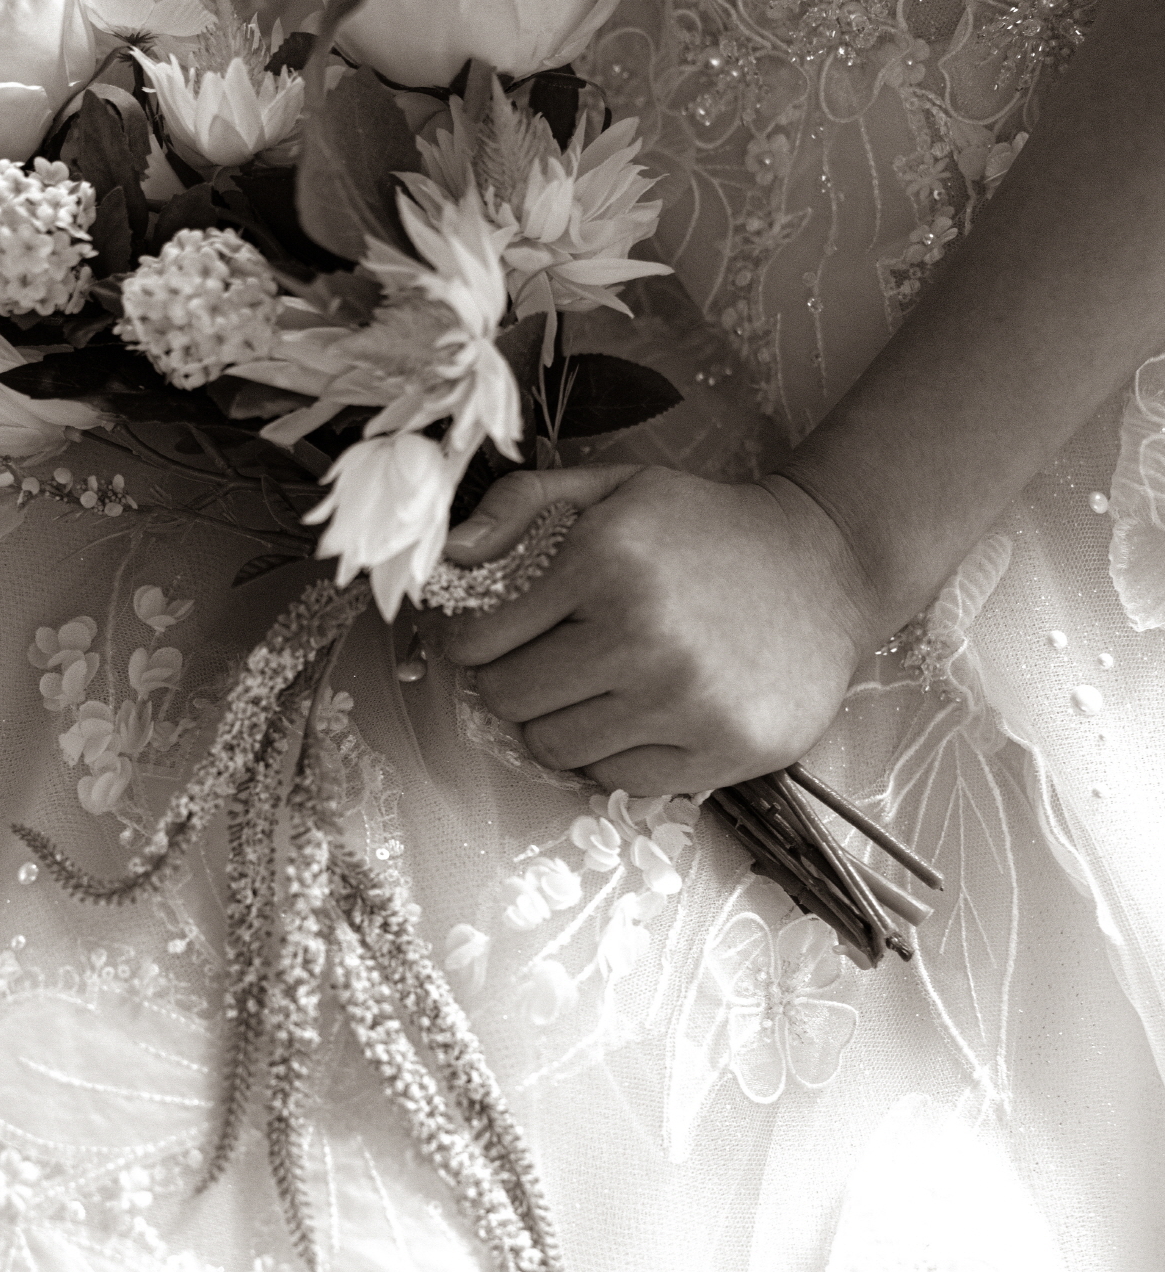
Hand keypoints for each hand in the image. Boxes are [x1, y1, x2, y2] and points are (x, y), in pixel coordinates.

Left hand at [429, 463, 884, 794]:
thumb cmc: (704, 531)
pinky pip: (617, 780)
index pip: (478, 641)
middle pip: (509, 701)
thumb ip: (522, 509)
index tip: (488, 638)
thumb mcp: (615, 490)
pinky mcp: (720, 752)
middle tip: (548, 660)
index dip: (470, 642)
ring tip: (599, 685)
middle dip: (513, 682)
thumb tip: (445, 560)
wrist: (827, 568)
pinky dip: (615, 754)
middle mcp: (643, 634)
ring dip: (562, 722)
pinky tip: (644, 713)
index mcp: (606, 559)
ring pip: (556, 749)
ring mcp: (684, 701)